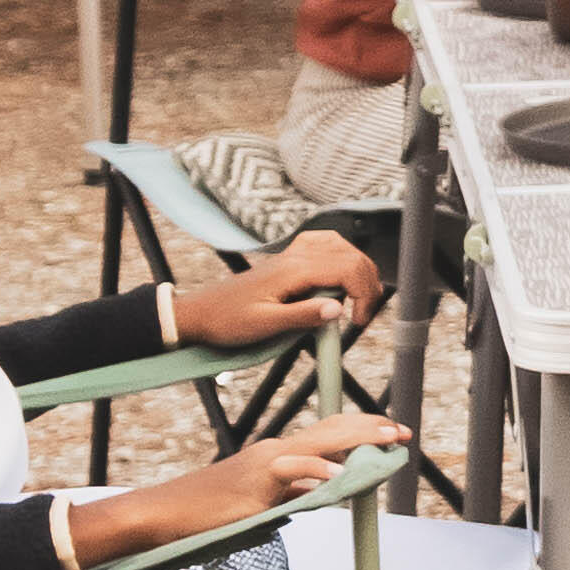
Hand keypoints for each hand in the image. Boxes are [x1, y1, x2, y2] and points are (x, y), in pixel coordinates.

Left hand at [166, 232, 375, 353]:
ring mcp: (294, 254)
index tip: (358, 322)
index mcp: (294, 270)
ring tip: (358, 299)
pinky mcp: (290, 259)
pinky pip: (326, 244)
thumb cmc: (227, 321)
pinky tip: (341, 272)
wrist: (201, 312)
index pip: (348, 270)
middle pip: (352, 257)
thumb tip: (338, 309)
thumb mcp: (264, 325)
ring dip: (359, 270)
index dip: (364, 294)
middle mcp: (297, 255)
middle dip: (368, 284)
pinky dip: (342, 255)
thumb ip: (302, 316)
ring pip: (343, 247)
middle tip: (363, 316)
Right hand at [226, 419, 391, 517]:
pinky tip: (338, 475)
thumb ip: (293, 495)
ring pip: (319, 442)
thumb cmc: (212, 511)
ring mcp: (265, 461)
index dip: (363, 431)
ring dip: (358, 439)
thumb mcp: (264, 503)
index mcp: (281, 454)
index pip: (330, 435)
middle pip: (332, 431)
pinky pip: (290, 470)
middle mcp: (277, 449)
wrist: (168, 514)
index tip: (393, 434)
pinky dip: (316, 470)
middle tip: (404, 432)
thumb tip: (322, 494)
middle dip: (371, 429)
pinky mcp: (254, 480)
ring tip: (388, 439)